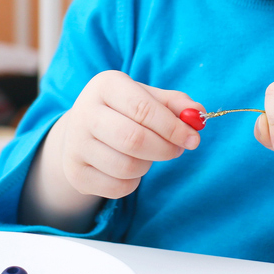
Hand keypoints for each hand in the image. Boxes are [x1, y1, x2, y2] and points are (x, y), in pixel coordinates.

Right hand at [48, 70, 201, 199]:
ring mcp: (75, 145)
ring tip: (148, 155)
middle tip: (177, 150)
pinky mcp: (75, 173)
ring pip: (127, 166)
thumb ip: (176, 104)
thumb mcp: (148, 98)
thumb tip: (198, 114)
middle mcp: (84, 112)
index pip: (143, 109)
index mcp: (105, 86)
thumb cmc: (124, 111)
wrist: (81, 132)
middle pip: (134, 140)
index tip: (193, 139)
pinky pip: (118, 187)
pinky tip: (130, 168)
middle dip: (165, 149)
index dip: (173, 127)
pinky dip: (134, 182)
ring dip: (148, 165)